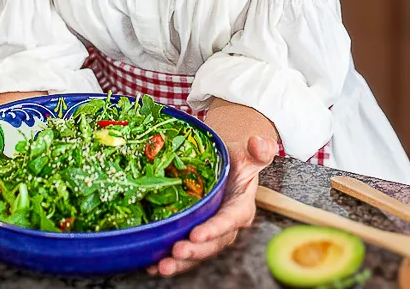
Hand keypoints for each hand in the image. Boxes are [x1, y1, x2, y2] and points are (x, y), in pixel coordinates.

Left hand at [146, 135, 276, 276]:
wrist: (224, 161)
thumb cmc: (237, 158)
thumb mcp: (249, 152)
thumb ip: (259, 149)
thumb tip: (258, 143)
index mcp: (241, 207)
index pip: (230, 220)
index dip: (214, 229)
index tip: (197, 234)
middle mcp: (225, 224)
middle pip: (212, 243)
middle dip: (195, 251)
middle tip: (176, 251)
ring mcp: (208, 230)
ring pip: (197, 251)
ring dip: (180, 262)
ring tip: (162, 266)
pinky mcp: (193, 231)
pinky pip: (183, 247)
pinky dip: (168, 258)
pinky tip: (151, 265)